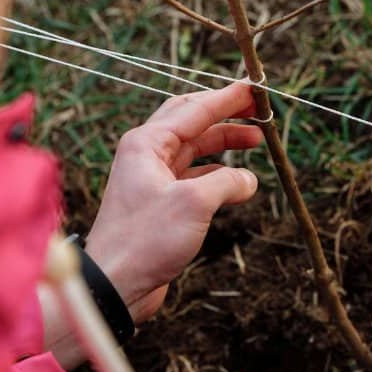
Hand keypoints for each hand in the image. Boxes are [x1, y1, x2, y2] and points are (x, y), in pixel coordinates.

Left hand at [83, 83, 263, 323]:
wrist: (115, 283)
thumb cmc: (145, 240)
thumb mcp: (195, 203)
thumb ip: (227, 182)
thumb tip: (248, 180)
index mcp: (147, 143)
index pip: (194, 109)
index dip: (228, 98)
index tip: (255, 88)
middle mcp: (146, 154)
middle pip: (191, 121)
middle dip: (225, 114)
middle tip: (257, 110)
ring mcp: (152, 178)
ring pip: (194, 148)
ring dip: (224, 143)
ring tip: (256, 141)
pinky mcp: (159, 202)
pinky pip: (193, 175)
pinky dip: (217, 173)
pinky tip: (238, 180)